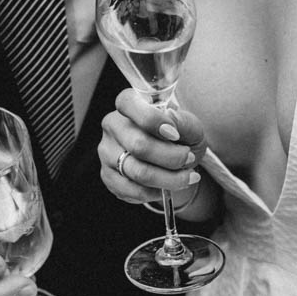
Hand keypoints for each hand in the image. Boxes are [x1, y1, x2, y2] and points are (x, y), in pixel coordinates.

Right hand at [100, 89, 207, 210]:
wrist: (175, 160)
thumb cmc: (180, 136)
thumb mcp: (189, 125)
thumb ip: (181, 121)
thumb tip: (169, 120)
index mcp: (128, 103)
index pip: (128, 104)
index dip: (152, 120)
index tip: (175, 135)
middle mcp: (112, 125)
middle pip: (138, 145)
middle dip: (171, 157)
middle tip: (189, 158)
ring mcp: (107, 152)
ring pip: (138, 172)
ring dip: (169, 178)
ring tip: (187, 176)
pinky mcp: (108, 177)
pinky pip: (133, 190)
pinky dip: (156, 192)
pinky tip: (168, 187)